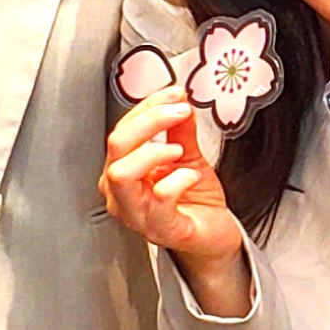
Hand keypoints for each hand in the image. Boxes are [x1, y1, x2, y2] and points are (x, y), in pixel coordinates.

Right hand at [101, 89, 248, 313]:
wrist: (212, 235)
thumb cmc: (193, 201)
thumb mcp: (187, 156)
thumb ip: (180, 129)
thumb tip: (178, 99)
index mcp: (121, 171)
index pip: (122, 129)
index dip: (148, 106)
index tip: (175, 93)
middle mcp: (120, 193)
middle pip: (117, 145)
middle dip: (149, 120)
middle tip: (179, 111)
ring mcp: (136, 213)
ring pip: (123, 173)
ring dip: (153, 151)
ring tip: (179, 149)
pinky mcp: (160, 229)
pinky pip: (159, 198)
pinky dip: (178, 179)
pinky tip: (192, 175)